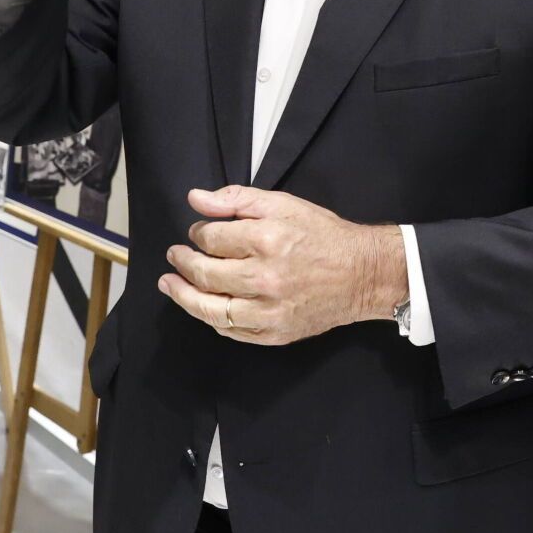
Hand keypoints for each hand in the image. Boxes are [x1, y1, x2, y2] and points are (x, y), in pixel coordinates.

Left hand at [159, 184, 407, 345]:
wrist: (362, 274)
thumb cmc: (324, 236)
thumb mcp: (284, 204)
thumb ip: (237, 200)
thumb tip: (196, 199)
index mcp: (267, 240)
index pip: (211, 238)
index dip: (197, 233)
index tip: (197, 232)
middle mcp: (264, 278)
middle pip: (205, 273)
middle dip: (183, 262)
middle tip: (176, 255)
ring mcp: (268, 310)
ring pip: (209, 308)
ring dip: (183, 295)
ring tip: (170, 284)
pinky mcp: (273, 333)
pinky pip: (230, 330)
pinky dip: (211, 318)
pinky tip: (203, 305)